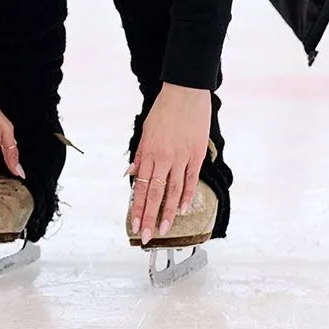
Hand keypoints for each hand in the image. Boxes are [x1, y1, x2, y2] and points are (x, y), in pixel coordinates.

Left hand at [128, 83, 211, 243]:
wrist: (185, 92)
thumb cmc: (164, 109)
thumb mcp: (145, 130)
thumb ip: (139, 155)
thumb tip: (131, 173)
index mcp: (149, 153)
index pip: (141, 187)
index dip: (137, 208)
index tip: (135, 225)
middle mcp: (163, 158)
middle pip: (155, 194)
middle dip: (149, 217)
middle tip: (147, 236)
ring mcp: (181, 157)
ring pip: (173, 191)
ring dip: (168, 212)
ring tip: (165, 230)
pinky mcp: (196, 155)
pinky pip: (191, 179)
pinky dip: (186, 195)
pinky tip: (183, 209)